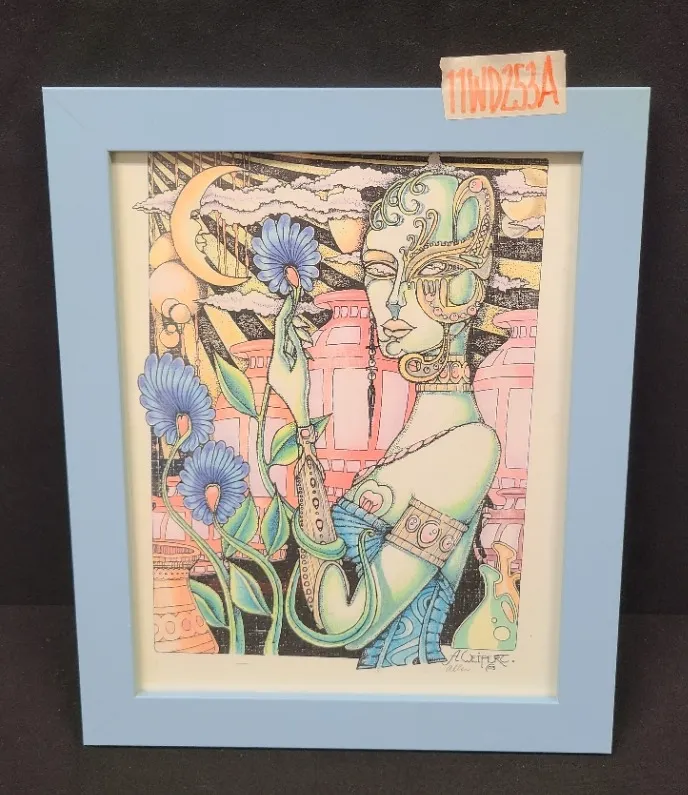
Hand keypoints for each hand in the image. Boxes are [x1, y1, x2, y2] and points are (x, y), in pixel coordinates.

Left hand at [268, 293, 309, 425]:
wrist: (297, 409)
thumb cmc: (300, 389)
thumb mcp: (301, 365)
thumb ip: (297, 346)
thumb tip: (292, 330)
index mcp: (277, 358)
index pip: (280, 331)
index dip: (285, 314)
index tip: (289, 300)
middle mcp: (273, 360)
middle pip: (282, 336)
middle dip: (294, 328)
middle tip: (304, 324)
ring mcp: (275, 365)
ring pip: (286, 344)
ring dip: (298, 341)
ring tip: (309, 345)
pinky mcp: (280, 369)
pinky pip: (287, 353)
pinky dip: (296, 349)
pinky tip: (305, 349)